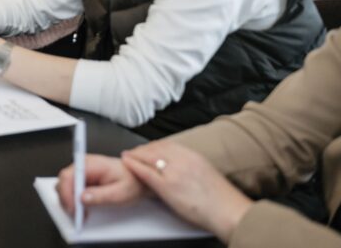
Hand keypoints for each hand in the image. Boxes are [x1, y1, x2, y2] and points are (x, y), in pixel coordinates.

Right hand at [57, 154, 146, 214]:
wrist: (138, 179)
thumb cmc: (132, 182)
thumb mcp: (120, 193)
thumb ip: (101, 195)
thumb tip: (83, 198)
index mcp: (91, 164)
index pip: (68, 176)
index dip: (66, 194)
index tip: (73, 209)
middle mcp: (84, 164)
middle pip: (63, 181)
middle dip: (67, 200)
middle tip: (78, 214)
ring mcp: (82, 171)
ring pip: (64, 185)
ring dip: (69, 200)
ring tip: (81, 212)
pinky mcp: (82, 178)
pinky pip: (71, 188)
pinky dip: (73, 199)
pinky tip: (82, 207)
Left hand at [121, 141, 252, 242]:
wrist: (229, 212)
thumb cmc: (222, 200)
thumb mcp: (206, 173)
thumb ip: (192, 167)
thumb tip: (183, 169)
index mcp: (194, 156)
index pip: (167, 144)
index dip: (154, 145)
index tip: (147, 147)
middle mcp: (183, 159)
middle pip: (156, 148)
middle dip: (142, 149)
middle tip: (133, 151)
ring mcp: (174, 172)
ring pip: (148, 156)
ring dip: (135, 154)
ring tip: (128, 156)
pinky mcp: (168, 185)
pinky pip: (146, 172)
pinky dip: (134, 165)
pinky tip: (127, 163)